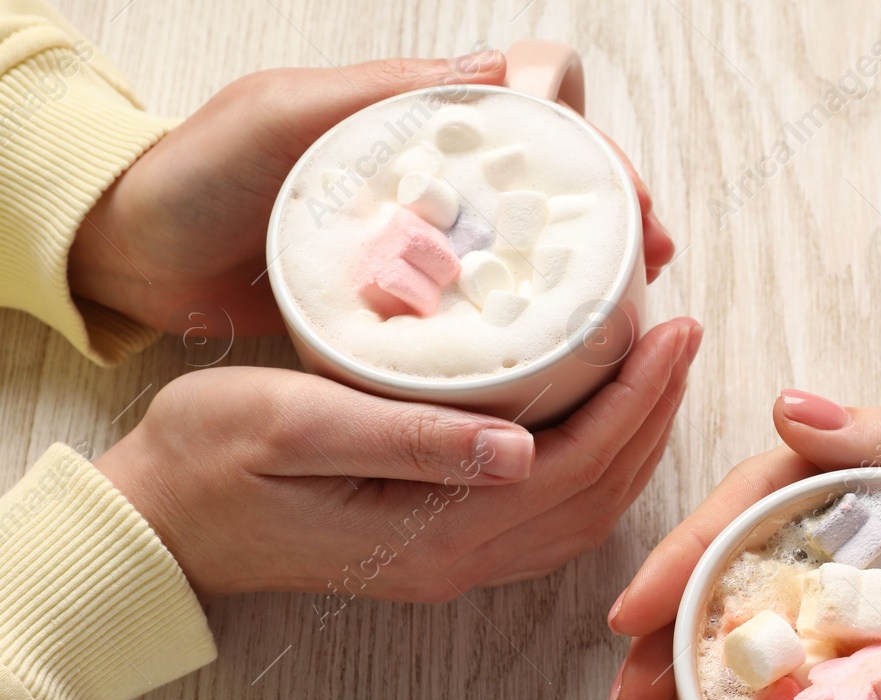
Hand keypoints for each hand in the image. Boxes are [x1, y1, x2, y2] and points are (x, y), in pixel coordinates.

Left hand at [68, 51, 675, 337]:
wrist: (136, 257)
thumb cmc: (199, 174)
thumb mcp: (284, 116)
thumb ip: (382, 96)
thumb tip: (505, 72)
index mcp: (417, 119)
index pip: (539, 113)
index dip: (596, 151)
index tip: (627, 200)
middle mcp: (434, 176)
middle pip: (553, 186)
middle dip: (616, 218)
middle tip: (652, 265)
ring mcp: (424, 241)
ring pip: (531, 250)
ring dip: (589, 277)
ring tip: (629, 317)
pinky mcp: (407, 303)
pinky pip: (486, 308)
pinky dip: (532, 327)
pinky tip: (562, 354)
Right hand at [94, 318, 699, 602]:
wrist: (159, 524)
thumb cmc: (206, 459)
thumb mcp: (290, 425)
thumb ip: (406, 439)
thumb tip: (521, 448)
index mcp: (437, 531)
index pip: (575, 465)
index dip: (635, 398)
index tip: (671, 330)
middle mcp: (461, 559)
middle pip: (598, 493)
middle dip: (654, 413)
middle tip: (684, 335)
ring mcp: (455, 563)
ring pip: (584, 514)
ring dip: (634, 444)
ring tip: (660, 370)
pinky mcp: (441, 549)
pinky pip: (550, 519)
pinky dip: (596, 470)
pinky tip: (601, 421)